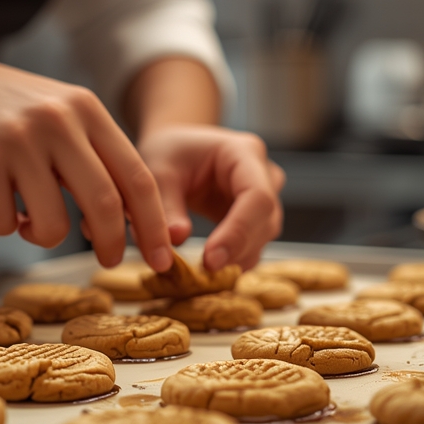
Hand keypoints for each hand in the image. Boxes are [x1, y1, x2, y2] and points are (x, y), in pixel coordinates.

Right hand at [0, 56, 173, 270]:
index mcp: (87, 110)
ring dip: (40, 236)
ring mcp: (19, 140)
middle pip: (104, 204)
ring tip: (23, 219)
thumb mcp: (57, 115)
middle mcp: (58, 120)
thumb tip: (129, 220)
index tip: (163, 258)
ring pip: (53, 224)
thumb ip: (92, 156)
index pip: (137, 175)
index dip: (153, 223)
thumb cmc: (2, 112)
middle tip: (108, 262)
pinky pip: (3, 223)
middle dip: (111, 245)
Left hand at [136, 124, 284, 270]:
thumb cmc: (169, 152)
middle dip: (237, 250)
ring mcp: (265, 196)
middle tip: (204, 274)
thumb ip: (166, 206)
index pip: (257, 196)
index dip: (238, 231)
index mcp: (244, 153)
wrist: (177, 148)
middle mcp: (264, 174)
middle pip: (265, 220)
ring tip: (204, 275)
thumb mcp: (158, 172)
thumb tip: (177, 239)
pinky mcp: (256, 216)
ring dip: (237, 258)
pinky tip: (212, 271)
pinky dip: (234, 259)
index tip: (211, 259)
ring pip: (263, 236)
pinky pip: (253, 243)